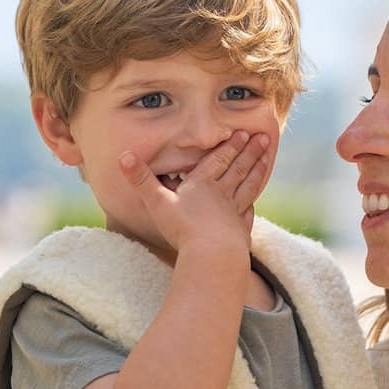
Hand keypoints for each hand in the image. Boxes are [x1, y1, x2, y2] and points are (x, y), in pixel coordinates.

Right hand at [119, 129, 270, 258]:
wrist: (212, 255)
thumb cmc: (183, 229)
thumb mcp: (157, 202)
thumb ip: (141, 179)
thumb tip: (123, 156)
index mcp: (203, 185)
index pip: (218, 160)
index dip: (230, 146)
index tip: (243, 133)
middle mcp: (222, 195)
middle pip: (237, 169)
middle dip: (249, 152)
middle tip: (262, 138)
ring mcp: (234, 213)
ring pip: (248, 187)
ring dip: (257, 171)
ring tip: (266, 158)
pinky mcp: (240, 232)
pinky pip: (247, 215)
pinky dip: (251, 206)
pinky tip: (254, 204)